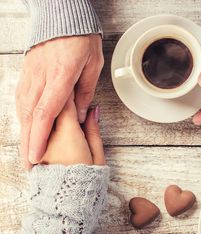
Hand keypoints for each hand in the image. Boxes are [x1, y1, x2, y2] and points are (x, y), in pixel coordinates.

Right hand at [16, 34, 103, 167]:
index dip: (39, 138)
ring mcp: (30, 74)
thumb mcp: (93, 66)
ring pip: (22, 109)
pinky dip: (22, 117)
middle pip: (30, 116)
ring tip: (28, 152)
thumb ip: (85, 93)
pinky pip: (22, 98)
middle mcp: (41, 78)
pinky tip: (25, 128)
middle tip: (30, 165)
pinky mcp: (27, 72)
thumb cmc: (81, 40)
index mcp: (60, 77)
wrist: (61, 15)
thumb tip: (80, 119)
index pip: (46, 113)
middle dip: (28, 143)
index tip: (35, 157)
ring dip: (24, 132)